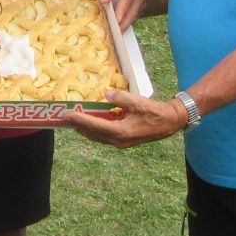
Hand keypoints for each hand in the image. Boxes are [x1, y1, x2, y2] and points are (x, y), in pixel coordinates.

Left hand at [61, 90, 185, 147]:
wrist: (170, 122)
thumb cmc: (155, 112)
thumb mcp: (138, 102)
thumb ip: (121, 98)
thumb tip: (107, 94)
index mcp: (121, 132)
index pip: (95, 125)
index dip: (80, 120)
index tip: (67, 115)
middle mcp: (119, 140)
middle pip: (93, 134)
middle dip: (78, 126)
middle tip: (65, 118)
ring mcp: (121, 142)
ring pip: (98, 136)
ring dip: (85, 129)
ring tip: (74, 121)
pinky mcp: (124, 140)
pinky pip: (105, 136)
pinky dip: (95, 130)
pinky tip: (90, 123)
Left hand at [100, 0, 147, 29]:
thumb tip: (104, 0)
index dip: (122, 10)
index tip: (117, 20)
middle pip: (132, 12)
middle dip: (124, 24)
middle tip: (115, 33)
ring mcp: (142, 3)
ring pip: (134, 17)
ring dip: (125, 26)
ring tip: (115, 34)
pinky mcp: (141, 8)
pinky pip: (134, 18)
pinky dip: (126, 24)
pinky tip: (118, 29)